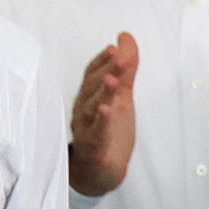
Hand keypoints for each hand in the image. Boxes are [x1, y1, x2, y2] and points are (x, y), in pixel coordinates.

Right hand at [68, 32, 137, 195]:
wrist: (99, 171)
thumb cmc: (108, 131)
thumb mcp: (122, 96)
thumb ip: (125, 68)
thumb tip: (125, 36)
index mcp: (89, 97)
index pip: (92, 74)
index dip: (102, 61)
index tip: (114, 48)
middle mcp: (83, 110)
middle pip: (91, 87)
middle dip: (105, 70)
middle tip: (117, 56)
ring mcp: (85, 129)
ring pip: (91, 109)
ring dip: (101, 93)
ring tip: (112, 80)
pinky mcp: (93, 148)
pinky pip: (95, 133)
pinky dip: (100, 122)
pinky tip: (106, 110)